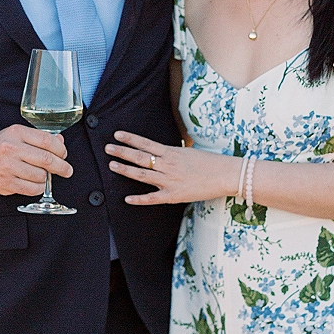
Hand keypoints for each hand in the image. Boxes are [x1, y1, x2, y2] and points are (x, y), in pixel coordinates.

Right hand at [0, 124, 72, 196]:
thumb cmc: (0, 148)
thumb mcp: (18, 136)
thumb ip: (39, 138)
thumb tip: (60, 142)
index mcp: (16, 133)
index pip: (47, 141)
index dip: (60, 150)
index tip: (64, 155)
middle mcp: (11, 149)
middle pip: (46, 160)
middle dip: (61, 167)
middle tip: (67, 170)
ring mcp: (8, 167)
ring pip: (41, 176)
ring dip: (47, 177)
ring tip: (43, 174)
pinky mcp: (7, 183)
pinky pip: (32, 189)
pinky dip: (38, 187)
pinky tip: (36, 182)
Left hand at [105, 131, 242, 204]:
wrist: (225, 175)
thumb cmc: (210, 163)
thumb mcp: (190, 151)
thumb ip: (175, 152)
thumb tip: (164, 149)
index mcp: (172, 152)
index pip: (145, 143)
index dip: (130, 139)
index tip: (117, 134)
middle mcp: (167, 165)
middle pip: (139, 157)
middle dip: (122, 152)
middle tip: (107, 148)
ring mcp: (169, 181)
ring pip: (142, 174)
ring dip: (126, 170)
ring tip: (112, 166)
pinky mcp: (173, 195)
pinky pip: (152, 198)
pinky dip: (139, 199)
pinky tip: (127, 198)